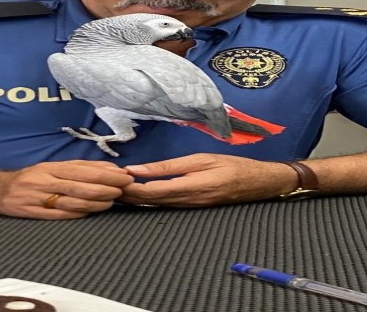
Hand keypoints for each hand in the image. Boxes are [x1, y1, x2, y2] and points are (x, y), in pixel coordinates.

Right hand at [0, 161, 133, 219]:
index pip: (82, 169)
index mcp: (50, 167)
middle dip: (104, 187)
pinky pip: (56, 214)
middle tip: (123, 189)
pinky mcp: (31, 213)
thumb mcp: (50, 167)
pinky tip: (89, 213)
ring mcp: (36, 197)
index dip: (104, 173)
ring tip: (111, 202)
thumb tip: (109, 168)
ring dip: (94, 202)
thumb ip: (77, 168)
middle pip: (79, 184)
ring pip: (70, 200)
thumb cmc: (30, 178)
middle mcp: (43, 180)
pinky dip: (75, 214)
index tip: (123, 175)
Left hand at [120, 153, 295, 206]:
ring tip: (116, 189)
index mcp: (188, 188)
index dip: (129, 189)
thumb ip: (168, 166)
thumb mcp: (200, 159)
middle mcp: (187, 202)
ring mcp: (190, 207)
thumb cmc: (232, 166)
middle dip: (127, 196)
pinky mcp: (192, 206)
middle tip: (106, 186)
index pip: (150, 192)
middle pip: (149, 201)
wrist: (260, 183)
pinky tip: (138, 194)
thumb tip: (138, 169)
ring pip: (155, 205)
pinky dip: (149, 199)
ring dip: (135, 199)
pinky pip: (165, 205)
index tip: (113, 180)